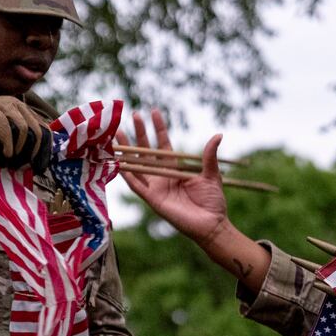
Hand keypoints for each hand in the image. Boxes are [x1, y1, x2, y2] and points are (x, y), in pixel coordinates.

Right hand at [0, 95, 51, 172]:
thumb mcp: (4, 134)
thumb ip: (21, 140)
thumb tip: (39, 160)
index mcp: (23, 110)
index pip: (45, 129)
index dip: (46, 150)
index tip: (40, 167)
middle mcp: (15, 104)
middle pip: (37, 131)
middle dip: (34, 152)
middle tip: (24, 167)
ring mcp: (2, 105)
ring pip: (23, 129)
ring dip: (20, 149)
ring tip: (11, 161)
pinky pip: (5, 127)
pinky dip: (8, 143)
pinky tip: (6, 154)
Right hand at [117, 109, 228, 245]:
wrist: (211, 224)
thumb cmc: (213, 201)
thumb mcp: (211, 174)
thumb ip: (209, 155)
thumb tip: (218, 134)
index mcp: (176, 167)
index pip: (163, 144)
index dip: (158, 128)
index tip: (154, 112)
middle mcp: (162, 175)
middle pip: (147, 151)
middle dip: (140, 133)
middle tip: (134, 114)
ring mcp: (155, 186)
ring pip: (136, 165)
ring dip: (127, 150)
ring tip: (117, 134)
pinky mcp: (152, 198)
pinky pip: (135, 184)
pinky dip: (126, 173)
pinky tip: (118, 160)